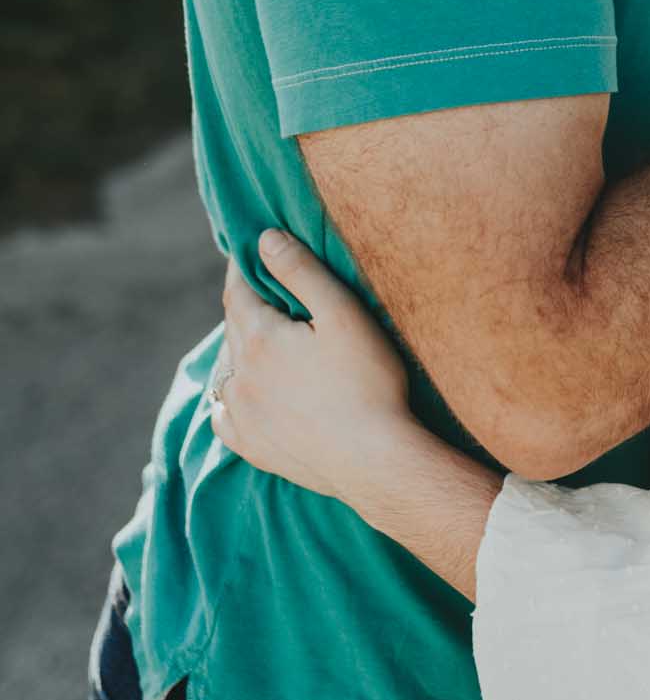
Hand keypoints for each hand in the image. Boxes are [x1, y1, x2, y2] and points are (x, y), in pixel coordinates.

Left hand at [209, 230, 416, 506]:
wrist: (375, 461)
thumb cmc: (368, 382)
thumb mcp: (343, 315)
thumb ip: (302, 272)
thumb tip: (264, 239)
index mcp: (258, 339)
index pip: (238, 292)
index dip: (243, 268)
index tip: (251, 252)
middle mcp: (238, 377)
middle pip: (233, 328)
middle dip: (246, 306)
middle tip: (266, 292)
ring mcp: (242, 416)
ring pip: (226, 371)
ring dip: (239, 350)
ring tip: (263, 341)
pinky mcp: (252, 447)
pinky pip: (224, 416)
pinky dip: (231, 398)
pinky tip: (247, 395)